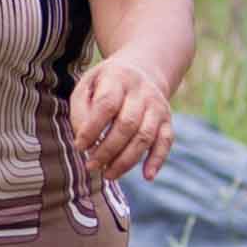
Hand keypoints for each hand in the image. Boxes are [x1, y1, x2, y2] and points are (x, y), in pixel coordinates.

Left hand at [70, 53, 177, 181]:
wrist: (141, 70)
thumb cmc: (105, 85)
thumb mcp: (87, 86)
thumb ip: (80, 111)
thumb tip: (83, 142)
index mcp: (118, 78)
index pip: (106, 105)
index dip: (92, 129)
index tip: (79, 147)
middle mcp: (142, 91)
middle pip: (127, 124)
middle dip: (108, 150)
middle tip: (91, 166)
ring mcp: (157, 106)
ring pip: (145, 136)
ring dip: (126, 160)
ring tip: (108, 174)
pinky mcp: (167, 120)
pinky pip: (166, 141)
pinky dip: (157, 160)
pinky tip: (147, 176)